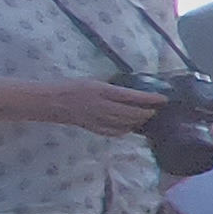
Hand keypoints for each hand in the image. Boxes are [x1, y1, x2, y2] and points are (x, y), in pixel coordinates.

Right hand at [41, 78, 166, 134]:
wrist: (49, 101)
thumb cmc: (70, 87)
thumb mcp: (92, 81)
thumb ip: (110, 87)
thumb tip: (130, 90)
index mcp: (102, 90)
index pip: (132, 96)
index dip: (150, 99)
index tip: (163, 99)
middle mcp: (101, 106)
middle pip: (131, 113)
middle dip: (148, 113)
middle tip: (157, 110)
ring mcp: (97, 119)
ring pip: (125, 124)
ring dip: (139, 122)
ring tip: (147, 118)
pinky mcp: (92, 128)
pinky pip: (113, 132)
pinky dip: (125, 130)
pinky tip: (130, 128)